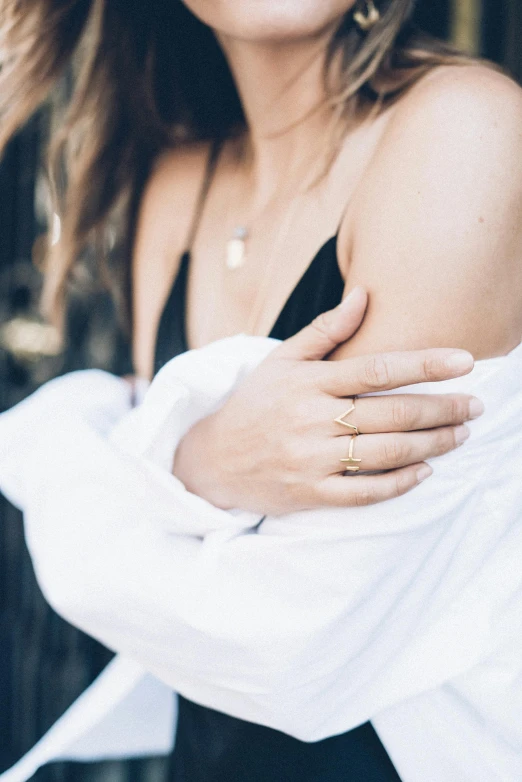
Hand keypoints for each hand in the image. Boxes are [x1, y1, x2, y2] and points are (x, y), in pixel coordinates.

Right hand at [173, 287, 483, 514]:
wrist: (213, 459)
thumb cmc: (254, 404)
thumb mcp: (281, 360)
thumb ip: (325, 330)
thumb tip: (364, 293)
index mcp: (309, 383)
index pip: (377, 369)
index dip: (425, 364)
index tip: (464, 362)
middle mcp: (312, 420)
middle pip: (392, 414)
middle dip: (442, 409)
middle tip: (476, 405)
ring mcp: (312, 460)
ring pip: (386, 454)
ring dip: (432, 444)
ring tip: (461, 434)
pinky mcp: (311, 494)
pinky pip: (365, 493)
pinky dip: (400, 483)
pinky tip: (425, 470)